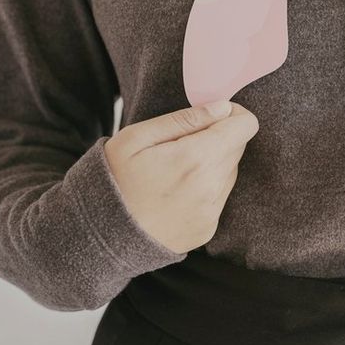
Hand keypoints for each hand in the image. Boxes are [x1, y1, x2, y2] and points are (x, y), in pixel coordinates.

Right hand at [104, 100, 259, 254]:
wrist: (99, 237)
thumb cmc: (113, 180)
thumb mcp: (136, 138)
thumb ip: (184, 119)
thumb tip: (223, 108)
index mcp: (195, 159)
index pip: (246, 126)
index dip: (233, 115)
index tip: (214, 116)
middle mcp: (211, 188)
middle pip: (238, 148)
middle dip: (218, 139)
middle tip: (183, 145)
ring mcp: (211, 212)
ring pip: (229, 173)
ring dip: (211, 165)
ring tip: (174, 171)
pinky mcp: (207, 229)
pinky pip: (218, 198)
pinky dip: (204, 190)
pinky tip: (174, 193)